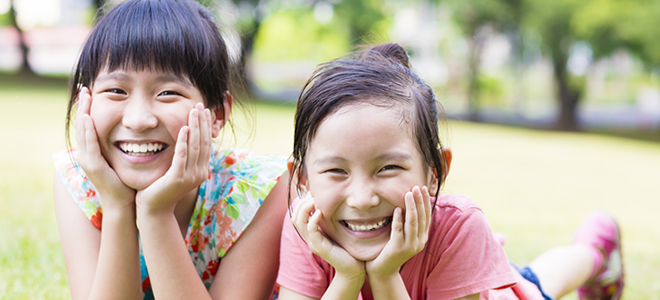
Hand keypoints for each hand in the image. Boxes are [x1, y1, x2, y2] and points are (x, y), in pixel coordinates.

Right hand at [75, 87, 135, 208]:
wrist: (123, 203)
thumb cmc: (125, 182)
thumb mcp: (121, 159)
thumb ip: (121, 146)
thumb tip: (131, 131)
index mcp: (93, 152)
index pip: (88, 126)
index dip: (88, 110)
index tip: (91, 93)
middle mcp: (86, 154)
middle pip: (82, 125)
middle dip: (83, 106)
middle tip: (84, 89)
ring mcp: (87, 159)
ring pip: (83, 131)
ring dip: (84, 113)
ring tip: (85, 96)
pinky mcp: (93, 165)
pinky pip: (89, 144)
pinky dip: (88, 130)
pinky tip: (88, 118)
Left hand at [136, 103, 212, 214]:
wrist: (154, 209)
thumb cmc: (161, 189)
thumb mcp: (177, 171)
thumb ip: (183, 158)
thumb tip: (186, 140)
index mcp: (201, 170)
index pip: (207, 144)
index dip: (205, 126)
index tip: (203, 110)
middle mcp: (199, 173)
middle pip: (204, 142)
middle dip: (202, 122)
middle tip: (199, 105)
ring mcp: (190, 177)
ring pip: (196, 147)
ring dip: (195, 127)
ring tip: (193, 111)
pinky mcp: (177, 178)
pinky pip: (182, 156)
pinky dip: (184, 141)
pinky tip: (184, 128)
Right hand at [292, 193, 365, 279]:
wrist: (353, 268)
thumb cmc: (347, 248)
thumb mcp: (336, 230)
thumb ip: (331, 219)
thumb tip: (331, 203)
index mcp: (312, 233)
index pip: (297, 215)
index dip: (302, 202)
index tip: (312, 193)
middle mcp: (309, 238)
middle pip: (294, 217)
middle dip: (301, 203)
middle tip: (312, 194)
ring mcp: (313, 243)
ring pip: (299, 223)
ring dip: (304, 208)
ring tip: (313, 200)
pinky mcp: (320, 247)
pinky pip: (311, 231)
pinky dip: (313, 220)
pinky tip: (320, 212)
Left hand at [365, 186, 430, 279]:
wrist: (383, 271)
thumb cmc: (391, 250)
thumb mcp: (404, 236)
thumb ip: (408, 224)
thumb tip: (409, 203)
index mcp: (422, 238)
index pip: (427, 216)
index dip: (425, 201)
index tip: (423, 188)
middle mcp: (419, 242)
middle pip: (421, 217)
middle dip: (419, 200)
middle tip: (416, 186)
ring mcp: (409, 246)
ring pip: (412, 223)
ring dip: (411, 207)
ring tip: (408, 193)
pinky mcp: (398, 249)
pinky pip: (399, 231)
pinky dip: (398, 219)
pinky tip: (397, 209)